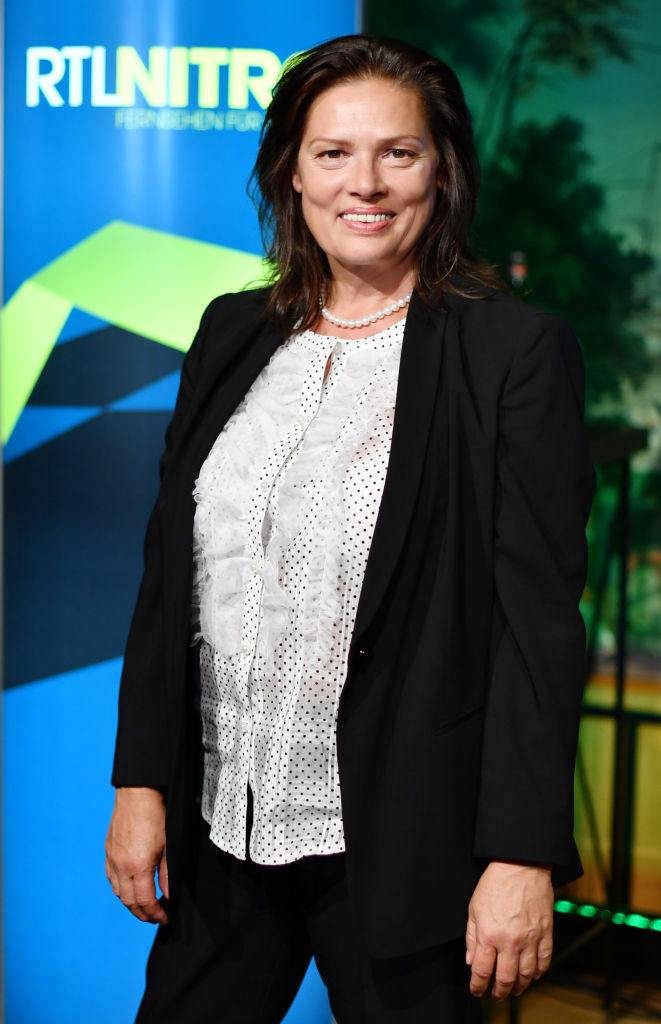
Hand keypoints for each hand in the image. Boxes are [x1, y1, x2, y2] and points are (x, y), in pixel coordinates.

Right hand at [105, 787, 168, 924]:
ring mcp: (112, 859)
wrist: (137, 794)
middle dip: (142, 914)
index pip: (145, 901)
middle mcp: (121, 866)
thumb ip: (167, 874)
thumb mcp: (168, 846)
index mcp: (138, 866)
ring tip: (144, 906)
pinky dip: (120, 889)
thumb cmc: (156, 816)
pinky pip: (111, 879)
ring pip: (118, 893)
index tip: (164, 918)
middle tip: (155, 917)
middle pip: (129, 902)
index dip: (155, 914)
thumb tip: (168, 895)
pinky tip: (130, 889)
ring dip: (130, 904)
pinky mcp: (108, 852)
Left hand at [465, 860, 552, 999]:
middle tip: (496, 995)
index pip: (483, 971)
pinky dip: (538, 973)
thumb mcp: (474, 908)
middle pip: (506, 979)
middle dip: (499, 992)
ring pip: (527, 975)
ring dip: (520, 987)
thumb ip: (471, 937)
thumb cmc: (495, 883)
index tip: (477, 991)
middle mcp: (510, 941)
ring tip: (514, 990)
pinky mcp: (546, 933)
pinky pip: (544, 961)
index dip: (478, 986)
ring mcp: (531, 939)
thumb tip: (472, 962)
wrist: (521, 865)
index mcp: (489, 934)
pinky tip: (533, 975)